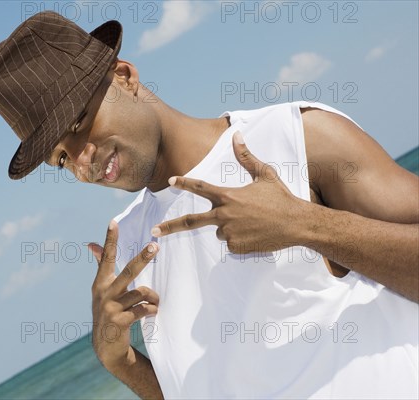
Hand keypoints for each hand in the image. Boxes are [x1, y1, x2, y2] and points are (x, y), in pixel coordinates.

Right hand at [88, 220, 159, 371]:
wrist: (106, 346)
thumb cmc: (108, 311)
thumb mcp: (101, 289)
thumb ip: (100, 266)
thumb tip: (91, 244)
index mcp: (100, 283)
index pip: (106, 257)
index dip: (110, 240)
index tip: (113, 222)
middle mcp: (104, 293)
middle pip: (128, 271)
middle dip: (142, 258)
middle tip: (155, 246)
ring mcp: (111, 308)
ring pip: (141, 292)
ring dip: (153, 297)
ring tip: (155, 301)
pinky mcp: (120, 321)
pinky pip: (143, 309)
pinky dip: (151, 309)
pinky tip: (153, 312)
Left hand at [151, 131, 305, 253]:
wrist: (298, 224)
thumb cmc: (282, 198)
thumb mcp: (265, 174)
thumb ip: (246, 157)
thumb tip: (237, 135)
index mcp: (228, 196)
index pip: (200, 187)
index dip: (184, 183)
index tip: (170, 181)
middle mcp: (224, 215)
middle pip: (192, 221)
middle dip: (171, 227)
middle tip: (155, 230)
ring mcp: (229, 232)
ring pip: (219, 231)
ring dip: (228, 227)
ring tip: (252, 221)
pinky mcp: (237, 246)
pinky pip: (231, 242)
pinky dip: (239, 238)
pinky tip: (255, 232)